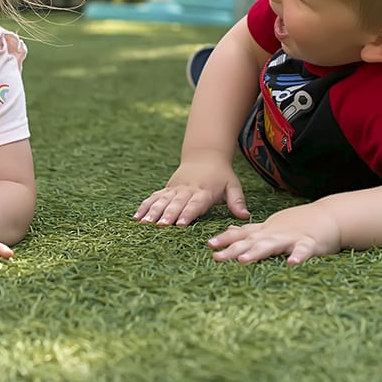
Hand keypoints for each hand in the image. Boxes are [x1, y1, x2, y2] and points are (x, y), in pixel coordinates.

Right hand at [133, 156, 250, 225]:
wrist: (205, 155)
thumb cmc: (222, 175)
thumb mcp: (233, 185)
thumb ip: (237, 201)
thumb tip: (246, 216)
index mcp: (204, 191)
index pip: (196, 204)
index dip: (188, 213)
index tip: (181, 224)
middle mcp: (188, 189)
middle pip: (176, 203)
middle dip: (168, 215)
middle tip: (160, 226)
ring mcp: (175, 188)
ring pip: (162, 200)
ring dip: (153, 212)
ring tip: (144, 223)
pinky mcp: (167, 188)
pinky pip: (154, 197)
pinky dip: (145, 206)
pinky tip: (136, 217)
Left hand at [207, 203, 340, 264]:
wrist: (328, 216)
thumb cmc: (298, 223)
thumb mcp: (271, 225)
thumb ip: (251, 230)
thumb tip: (229, 230)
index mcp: (266, 231)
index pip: (242, 234)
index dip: (225, 239)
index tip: (209, 245)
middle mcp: (274, 233)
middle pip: (250, 242)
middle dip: (232, 250)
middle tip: (216, 257)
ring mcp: (291, 238)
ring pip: (271, 245)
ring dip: (257, 252)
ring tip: (243, 260)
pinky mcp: (309, 244)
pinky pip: (303, 251)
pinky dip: (298, 256)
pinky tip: (291, 264)